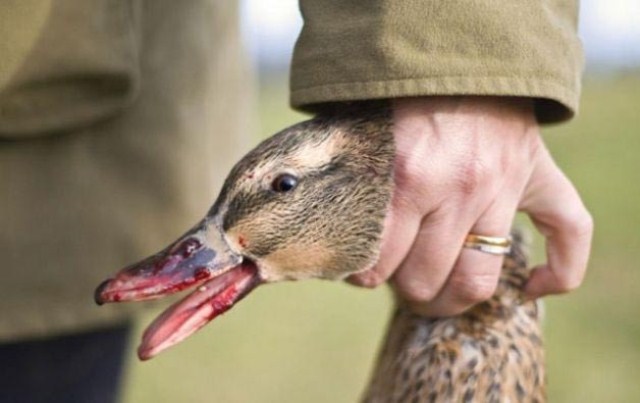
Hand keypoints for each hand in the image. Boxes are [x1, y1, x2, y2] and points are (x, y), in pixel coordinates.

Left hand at [348, 96, 592, 316]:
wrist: (456, 56)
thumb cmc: (402, 99)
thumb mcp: (366, 135)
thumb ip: (350, 181)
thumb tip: (329, 232)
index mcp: (408, 176)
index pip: (381, 262)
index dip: (365, 277)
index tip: (361, 273)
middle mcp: (459, 187)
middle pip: (427, 280)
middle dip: (405, 291)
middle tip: (397, 282)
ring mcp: (503, 187)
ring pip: (477, 280)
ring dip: (451, 298)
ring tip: (436, 291)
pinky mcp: (540, 178)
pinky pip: (568, 237)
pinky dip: (556, 275)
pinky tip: (530, 290)